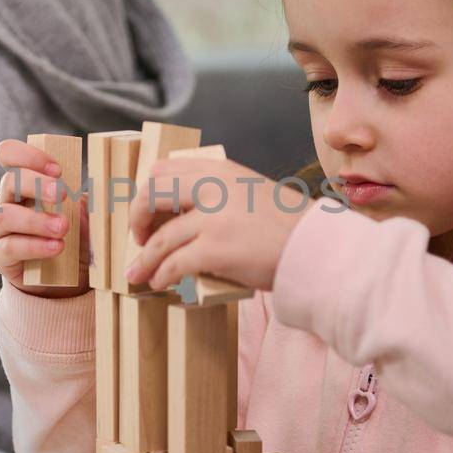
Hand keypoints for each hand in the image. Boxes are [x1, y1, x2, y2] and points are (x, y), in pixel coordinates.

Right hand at [0, 138, 90, 297]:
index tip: (57, 169)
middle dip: (36, 184)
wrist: (67, 276)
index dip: (27, 155)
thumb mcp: (82, 210)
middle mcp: (7, 201)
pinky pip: (10, 247)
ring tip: (63, 227)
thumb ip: (84, 194)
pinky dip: (35, 246)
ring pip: (5, 215)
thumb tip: (109, 183)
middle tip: (63, 194)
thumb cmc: (74, 234)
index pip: (8, 154)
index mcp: (24, 182)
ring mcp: (1, 229)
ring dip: (36, 219)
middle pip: (8, 181)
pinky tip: (57, 247)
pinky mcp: (2, 256)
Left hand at [124, 156, 312, 292]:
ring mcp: (213, 218)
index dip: (148, 192)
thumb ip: (218, 193)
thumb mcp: (249, 191)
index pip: (163, 169)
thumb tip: (180, 215)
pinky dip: (161, 275)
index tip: (150, 212)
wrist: (315, 246)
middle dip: (137, 218)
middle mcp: (213, 188)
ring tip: (138, 273)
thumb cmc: (287, 226)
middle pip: (152, 194)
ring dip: (144, 259)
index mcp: (220, 169)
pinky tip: (160, 282)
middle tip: (139, 238)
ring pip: (160, 238)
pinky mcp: (215, 249)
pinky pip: (173, 263)